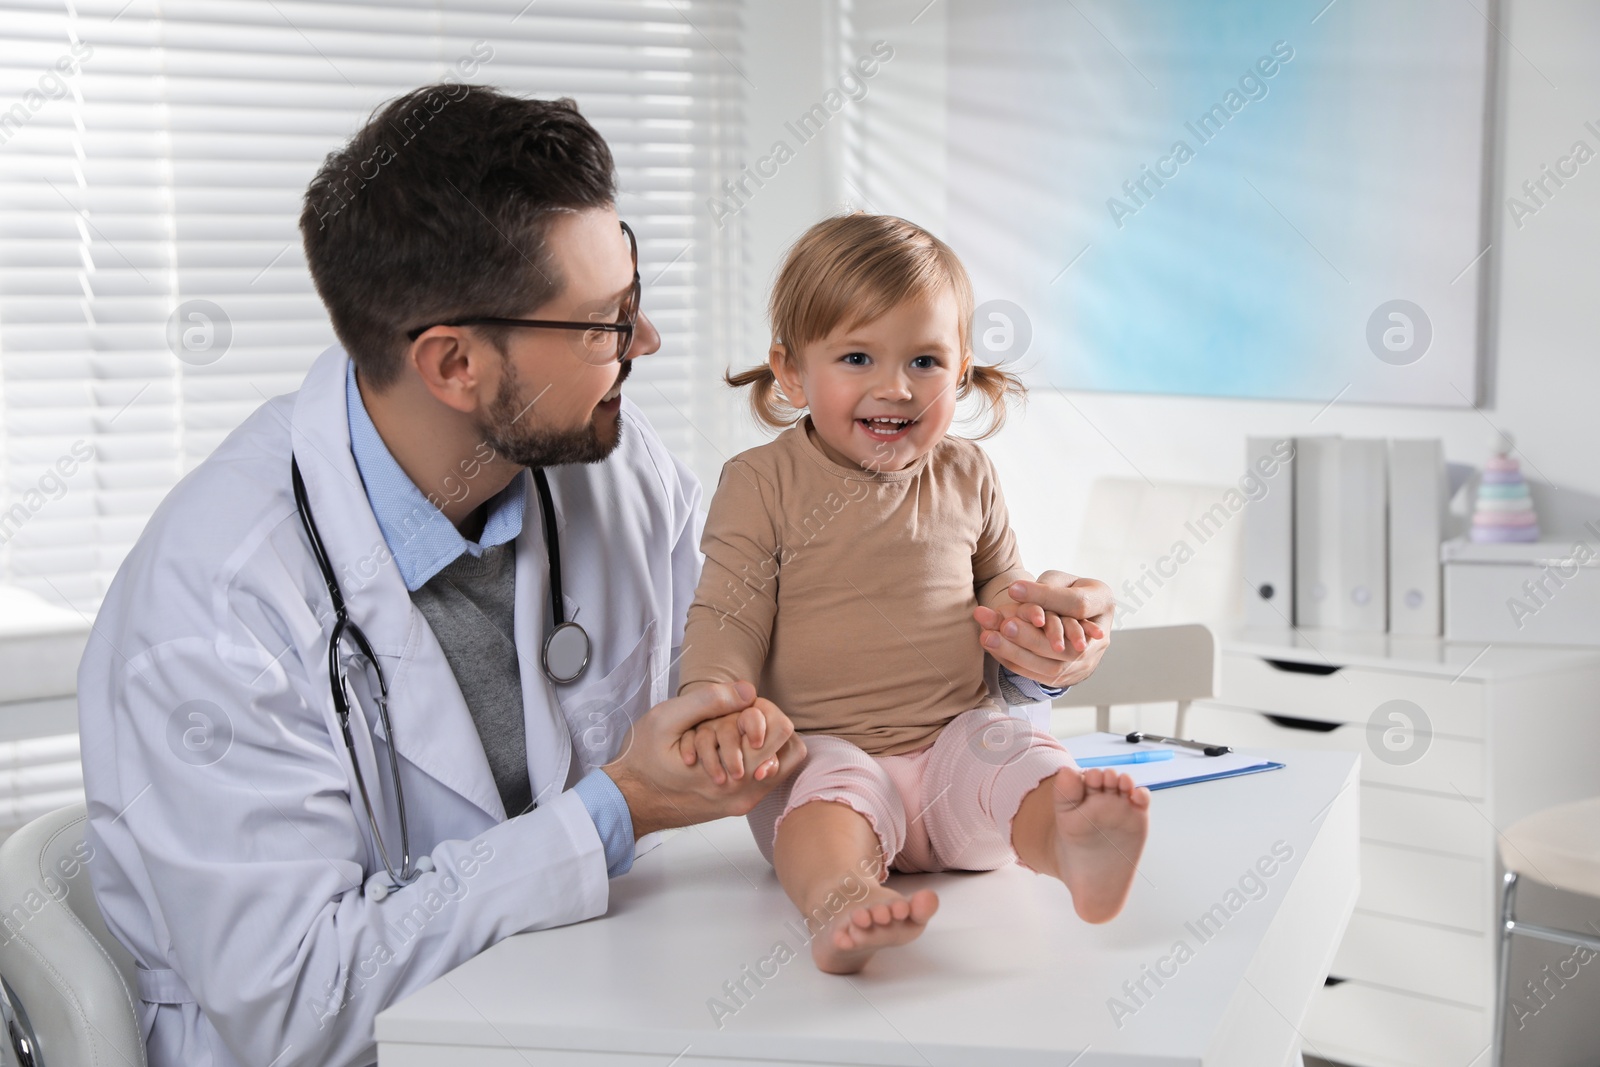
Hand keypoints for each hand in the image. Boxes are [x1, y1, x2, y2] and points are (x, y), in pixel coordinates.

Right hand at [604, 681, 805, 837]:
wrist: (626, 802)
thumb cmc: (642, 761)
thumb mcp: (667, 719)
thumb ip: (710, 701)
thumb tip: (749, 691)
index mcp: (733, 773)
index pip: (783, 733)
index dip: (765, 710)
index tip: (739, 709)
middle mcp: (745, 792)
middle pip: (789, 750)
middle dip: (767, 727)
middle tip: (735, 720)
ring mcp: (742, 802)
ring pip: (779, 764)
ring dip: (760, 744)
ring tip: (726, 736)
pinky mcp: (735, 805)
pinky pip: (762, 777)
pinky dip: (751, 758)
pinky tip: (723, 750)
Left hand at [972, 571, 1112, 689]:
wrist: (1076, 617)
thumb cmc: (1066, 591)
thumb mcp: (1060, 579)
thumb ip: (1044, 587)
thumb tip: (1015, 591)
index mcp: (1102, 603)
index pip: (1077, 605)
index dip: (1046, 598)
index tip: (1013, 590)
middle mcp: (1100, 639)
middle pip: (1065, 646)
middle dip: (1029, 636)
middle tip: (1002, 625)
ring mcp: (1087, 663)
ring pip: (1052, 666)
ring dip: (1016, 653)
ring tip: (988, 637)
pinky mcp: (1069, 676)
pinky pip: (1040, 675)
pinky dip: (1015, 661)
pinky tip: (993, 648)